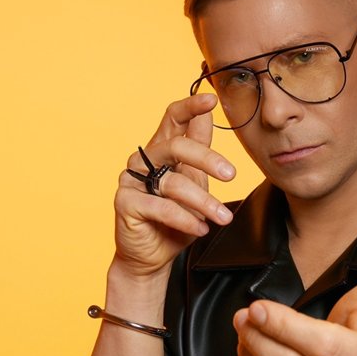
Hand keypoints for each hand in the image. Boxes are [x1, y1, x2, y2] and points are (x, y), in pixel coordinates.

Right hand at [111, 93, 236, 280]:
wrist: (153, 256)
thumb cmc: (175, 219)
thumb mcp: (195, 181)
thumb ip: (198, 149)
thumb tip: (208, 113)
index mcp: (161, 149)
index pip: (173, 118)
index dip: (190, 106)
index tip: (211, 99)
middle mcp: (143, 160)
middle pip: (176, 145)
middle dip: (207, 159)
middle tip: (232, 175)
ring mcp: (131, 180)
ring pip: (174, 183)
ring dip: (203, 202)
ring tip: (222, 218)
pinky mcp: (125, 203)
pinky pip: (161, 208)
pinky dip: (185, 219)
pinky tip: (200, 228)